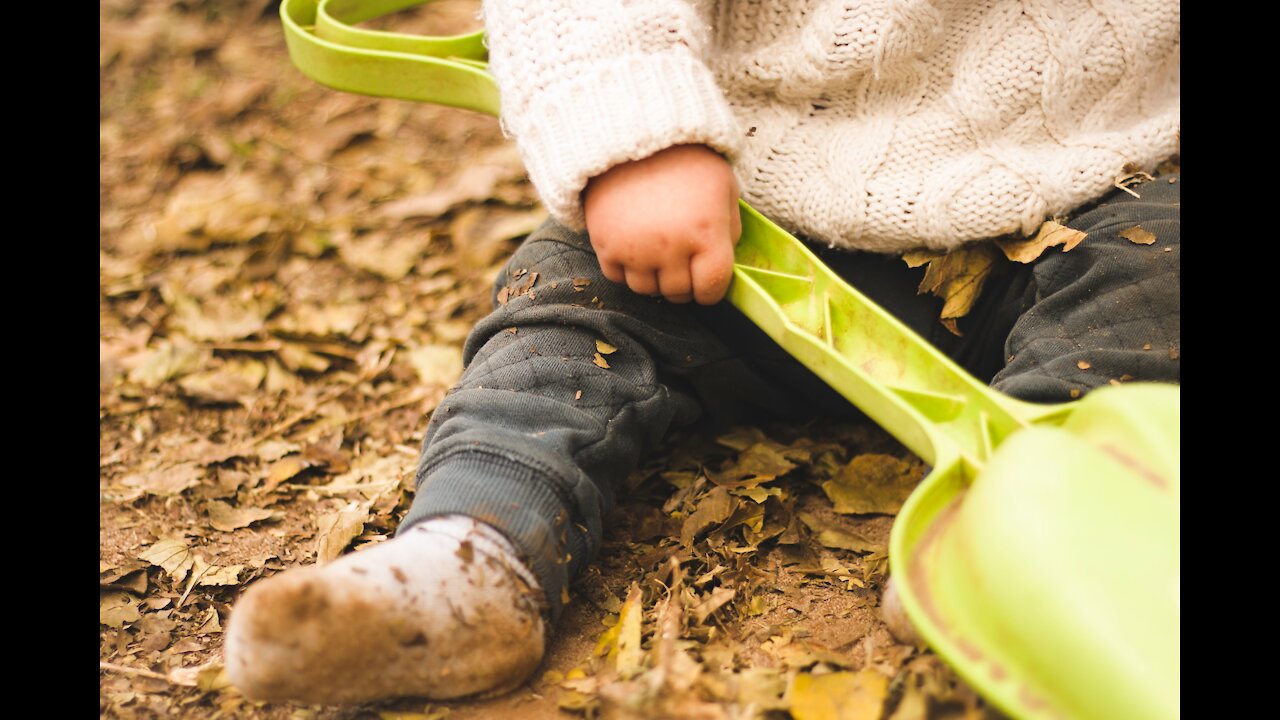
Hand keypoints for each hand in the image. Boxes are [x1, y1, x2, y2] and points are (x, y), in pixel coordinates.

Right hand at [583, 144, 740, 304]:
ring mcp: (635, 249)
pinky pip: (617, 277)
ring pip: (646, 290)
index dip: (712, 290)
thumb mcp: (724, 186)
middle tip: (682, 264)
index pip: (712, 288)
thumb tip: (724, 261)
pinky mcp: (605, 245)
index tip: (707, 282)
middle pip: (678, 293)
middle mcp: (671, 247)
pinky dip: (626, 268)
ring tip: (657, 252)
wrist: (631, 133)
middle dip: (684, 284)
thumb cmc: (684, 159)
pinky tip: (634, 245)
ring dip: (654, 278)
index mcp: (706, 233)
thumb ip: (730, 228)